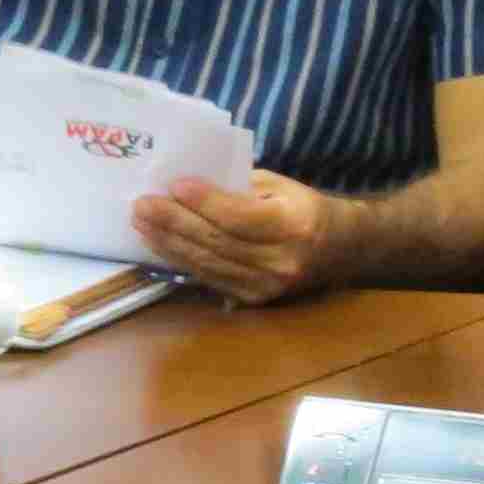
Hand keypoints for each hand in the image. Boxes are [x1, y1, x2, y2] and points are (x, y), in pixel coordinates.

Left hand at [130, 170, 336, 305]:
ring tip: (142, 223)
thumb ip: (239, 187)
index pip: (241, 217)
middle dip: (174, 222)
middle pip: (217, 241)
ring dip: (169, 243)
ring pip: (208, 263)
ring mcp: (268, 285)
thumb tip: (191, 187)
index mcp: (294, 225)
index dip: (205, 202)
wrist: (342, 249)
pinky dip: (182, 260)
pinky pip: (211, 278)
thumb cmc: (305, 208)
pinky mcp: (256, 299)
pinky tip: (161, 244)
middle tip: (142, 204)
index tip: (174, 185)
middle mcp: (282, 260)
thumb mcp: (282, 186)